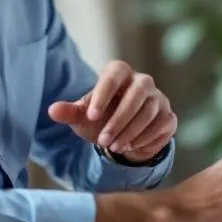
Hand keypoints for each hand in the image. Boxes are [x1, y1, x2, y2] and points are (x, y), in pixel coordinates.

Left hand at [47, 61, 175, 162]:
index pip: (114, 75)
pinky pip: (161, 126)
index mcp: (120, 73)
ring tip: (114, 147)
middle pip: (136, 95)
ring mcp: (159, 98)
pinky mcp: (168, 116)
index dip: (103, 94)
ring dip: (130, 132)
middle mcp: (143, 81)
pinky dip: (145, 139)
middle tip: (103, 141)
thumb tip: (52, 111)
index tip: (91, 116)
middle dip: (119, 120)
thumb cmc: (101, 118)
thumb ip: (69, 112)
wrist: (124, 134)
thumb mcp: (83, 117)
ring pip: (150, 112)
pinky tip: (130, 147)